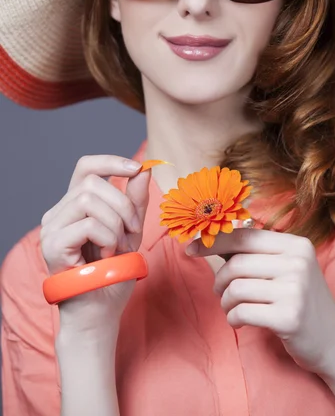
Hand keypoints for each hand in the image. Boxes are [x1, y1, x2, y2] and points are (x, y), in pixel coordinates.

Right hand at [40, 155, 150, 334]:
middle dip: (123, 204)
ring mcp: (51, 229)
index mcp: (74, 207)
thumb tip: (143, 169)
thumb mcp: (131, 232)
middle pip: (92, 183)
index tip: (136, 168)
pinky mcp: (52, 246)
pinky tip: (108, 255)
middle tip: (133, 231)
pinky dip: (108, 237)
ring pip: (88, 200)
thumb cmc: (113, 274)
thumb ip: (135, 202)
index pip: (85, 167)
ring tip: (118, 246)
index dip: (110, 161)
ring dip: (116, 223)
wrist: (100, 312)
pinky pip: (88, 224)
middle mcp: (57, 214)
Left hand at [186, 228, 334, 376]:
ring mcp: (295, 290)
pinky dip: (233, 318)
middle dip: (219, 280)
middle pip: (236, 263)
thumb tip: (211, 238)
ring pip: (236, 288)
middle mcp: (298, 263)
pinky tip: (240, 322)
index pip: (244, 235)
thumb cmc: (301, 300)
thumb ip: (254, 253)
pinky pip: (242, 312)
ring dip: (225, 302)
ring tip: (232, 308)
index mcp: (296, 245)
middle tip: (220, 292)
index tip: (191, 248)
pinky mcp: (289, 317)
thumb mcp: (286, 269)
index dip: (213, 241)